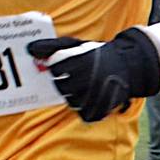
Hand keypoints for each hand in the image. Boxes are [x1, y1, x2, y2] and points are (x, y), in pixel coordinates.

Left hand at [27, 27, 159, 122]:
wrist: (130, 65)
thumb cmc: (98, 54)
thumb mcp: (76, 44)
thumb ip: (52, 46)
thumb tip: (29, 50)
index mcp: (82, 61)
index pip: (55, 70)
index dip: (58, 68)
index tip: (66, 67)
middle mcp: (89, 78)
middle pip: (61, 87)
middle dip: (65, 83)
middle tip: (76, 77)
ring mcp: (98, 94)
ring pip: (72, 102)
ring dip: (75, 96)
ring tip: (85, 87)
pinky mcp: (104, 106)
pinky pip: (85, 114)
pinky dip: (86, 109)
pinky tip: (90, 99)